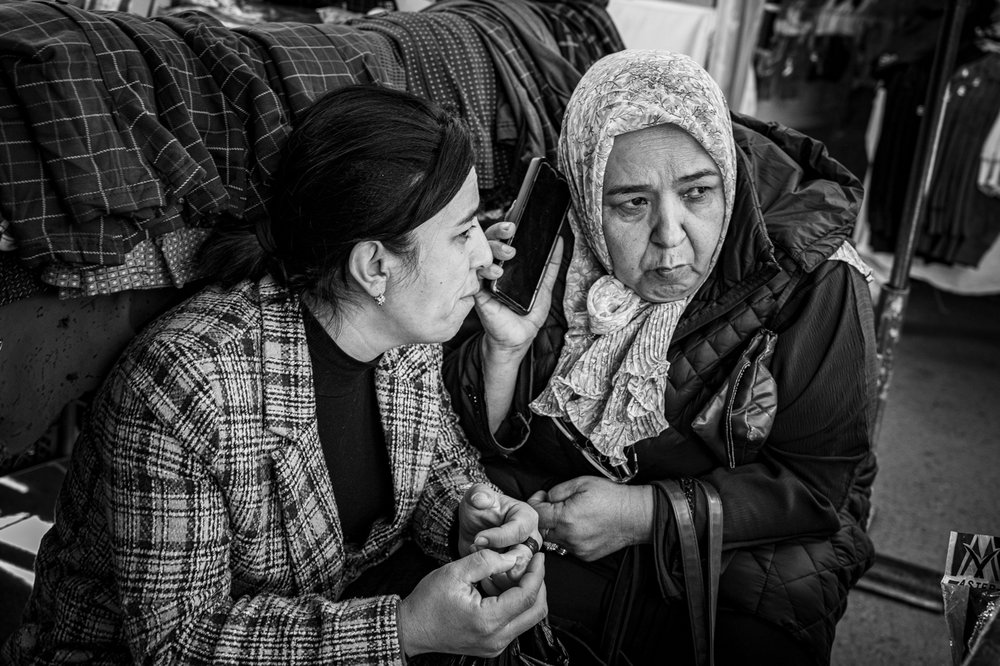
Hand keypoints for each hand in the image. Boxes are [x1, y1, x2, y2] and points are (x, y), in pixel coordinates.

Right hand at [397, 549, 546, 656]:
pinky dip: (515, 605)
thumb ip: (487, 561)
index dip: (537, 573)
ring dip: (526, 594)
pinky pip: (515, 624)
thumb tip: (513, 558)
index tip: (538, 556)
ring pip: (528, 618)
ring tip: (510, 576)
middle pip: (536, 611)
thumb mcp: (455, 572)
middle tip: (531, 565)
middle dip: (538, 584)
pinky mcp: (492, 645)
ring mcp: (495, 645)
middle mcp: (496, 638)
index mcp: (488, 620)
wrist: (411, 628)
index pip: (527, 596)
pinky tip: (500, 589)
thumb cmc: (427, 603)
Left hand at [458, 484, 540, 588]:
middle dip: (496, 558)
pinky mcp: (518, 572)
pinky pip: (512, 586)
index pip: (519, 531)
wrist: (473, 527)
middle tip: (476, 553)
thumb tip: (480, 498)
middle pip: (523, 557)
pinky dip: (495, 584)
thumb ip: (478, 494)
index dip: (497, 537)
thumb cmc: (478, 509)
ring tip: (477, 562)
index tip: (478, 538)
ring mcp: (526, 557)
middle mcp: (532, 539)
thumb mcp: (475, 496)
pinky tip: (480, 575)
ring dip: (495, 573)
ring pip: (519, 574)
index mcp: (527, 517)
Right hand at [474, 221, 563, 356]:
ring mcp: (482, 276)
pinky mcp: (475, 289)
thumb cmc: (525, 316)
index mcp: (506, 263)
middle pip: (491, 238)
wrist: (514, 340)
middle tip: (513, 227)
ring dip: (496, 246)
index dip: (509, 221)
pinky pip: (475, 271)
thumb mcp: (543, 289)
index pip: (505, 237)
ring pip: (481, 250)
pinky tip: (496, 271)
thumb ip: (550, 267)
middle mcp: (492, 265)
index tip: (518, 206)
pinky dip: (486, 268)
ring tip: (509, 252)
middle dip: (501, 229)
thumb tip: (559, 242)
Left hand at [528, 476, 653, 561]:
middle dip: (543, 517)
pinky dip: (568, 537)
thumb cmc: (610, 497)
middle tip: (552, 506)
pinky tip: (580, 527)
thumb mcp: (581, 483)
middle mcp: (569, 537)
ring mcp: (577, 549)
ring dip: (555, 529)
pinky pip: (568, 547)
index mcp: (565, 518)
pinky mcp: (585, 556)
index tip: (542, 497)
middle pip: (541, 530)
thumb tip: (545, 498)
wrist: (634, 515)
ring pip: (554, 540)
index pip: (536, 515)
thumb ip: (557, 491)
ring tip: (568, 516)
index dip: (535, 503)